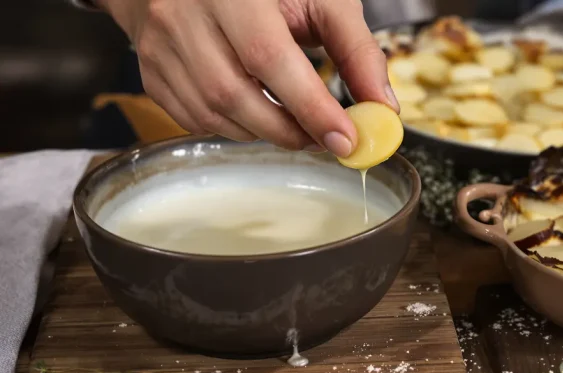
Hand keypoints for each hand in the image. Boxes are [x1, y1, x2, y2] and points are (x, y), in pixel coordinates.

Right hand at [96, 0, 399, 156]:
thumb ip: (354, 48)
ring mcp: (161, 47)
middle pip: (234, 93)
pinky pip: (196, 120)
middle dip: (289, 129)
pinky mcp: (153, 73)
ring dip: (265, 132)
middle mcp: (183, 15)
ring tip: (298, 126)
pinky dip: (236, 129)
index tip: (345, 138)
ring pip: (213, 114)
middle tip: (326, 138)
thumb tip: (382, 106)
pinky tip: (260, 116)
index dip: (308, 104)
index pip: (268, 55)